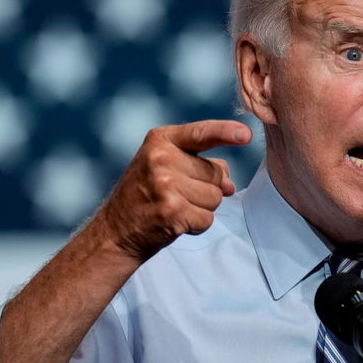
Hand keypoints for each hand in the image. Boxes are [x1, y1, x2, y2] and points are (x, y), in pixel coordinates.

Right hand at [100, 120, 251, 261]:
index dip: (226, 132)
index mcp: (161, 139)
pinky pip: (207, 219)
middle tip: (176, 195)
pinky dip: (196, 225)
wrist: (116, 230)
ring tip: (174, 207)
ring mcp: (165, 184)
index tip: (246, 135)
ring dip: (201, 208)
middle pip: (215, 173)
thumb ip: (201, 165)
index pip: (202, 133)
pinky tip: (174, 222)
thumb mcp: (166, 166)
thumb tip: (229, 184)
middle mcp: (161, 157)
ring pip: (215, 198)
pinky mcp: (171, 210)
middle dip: (205, 188)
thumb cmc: (146, 195)